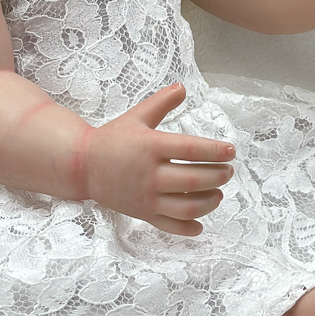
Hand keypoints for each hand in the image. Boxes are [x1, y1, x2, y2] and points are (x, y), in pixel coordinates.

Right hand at [82, 83, 234, 235]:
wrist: (83, 166)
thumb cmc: (112, 139)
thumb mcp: (136, 116)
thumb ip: (161, 102)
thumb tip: (183, 87)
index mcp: (150, 146)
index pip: (191, 149)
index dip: (215, 151)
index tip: (231, 151)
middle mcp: (149, 174)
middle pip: (193, 180)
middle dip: (217, 176)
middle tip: (228, 171)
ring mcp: (146, 197)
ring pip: (186, 206)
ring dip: (209, 201)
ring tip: (218, 192)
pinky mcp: (142, 213)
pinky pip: (169, 226)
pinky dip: (188, 228)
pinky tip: (200, 224)